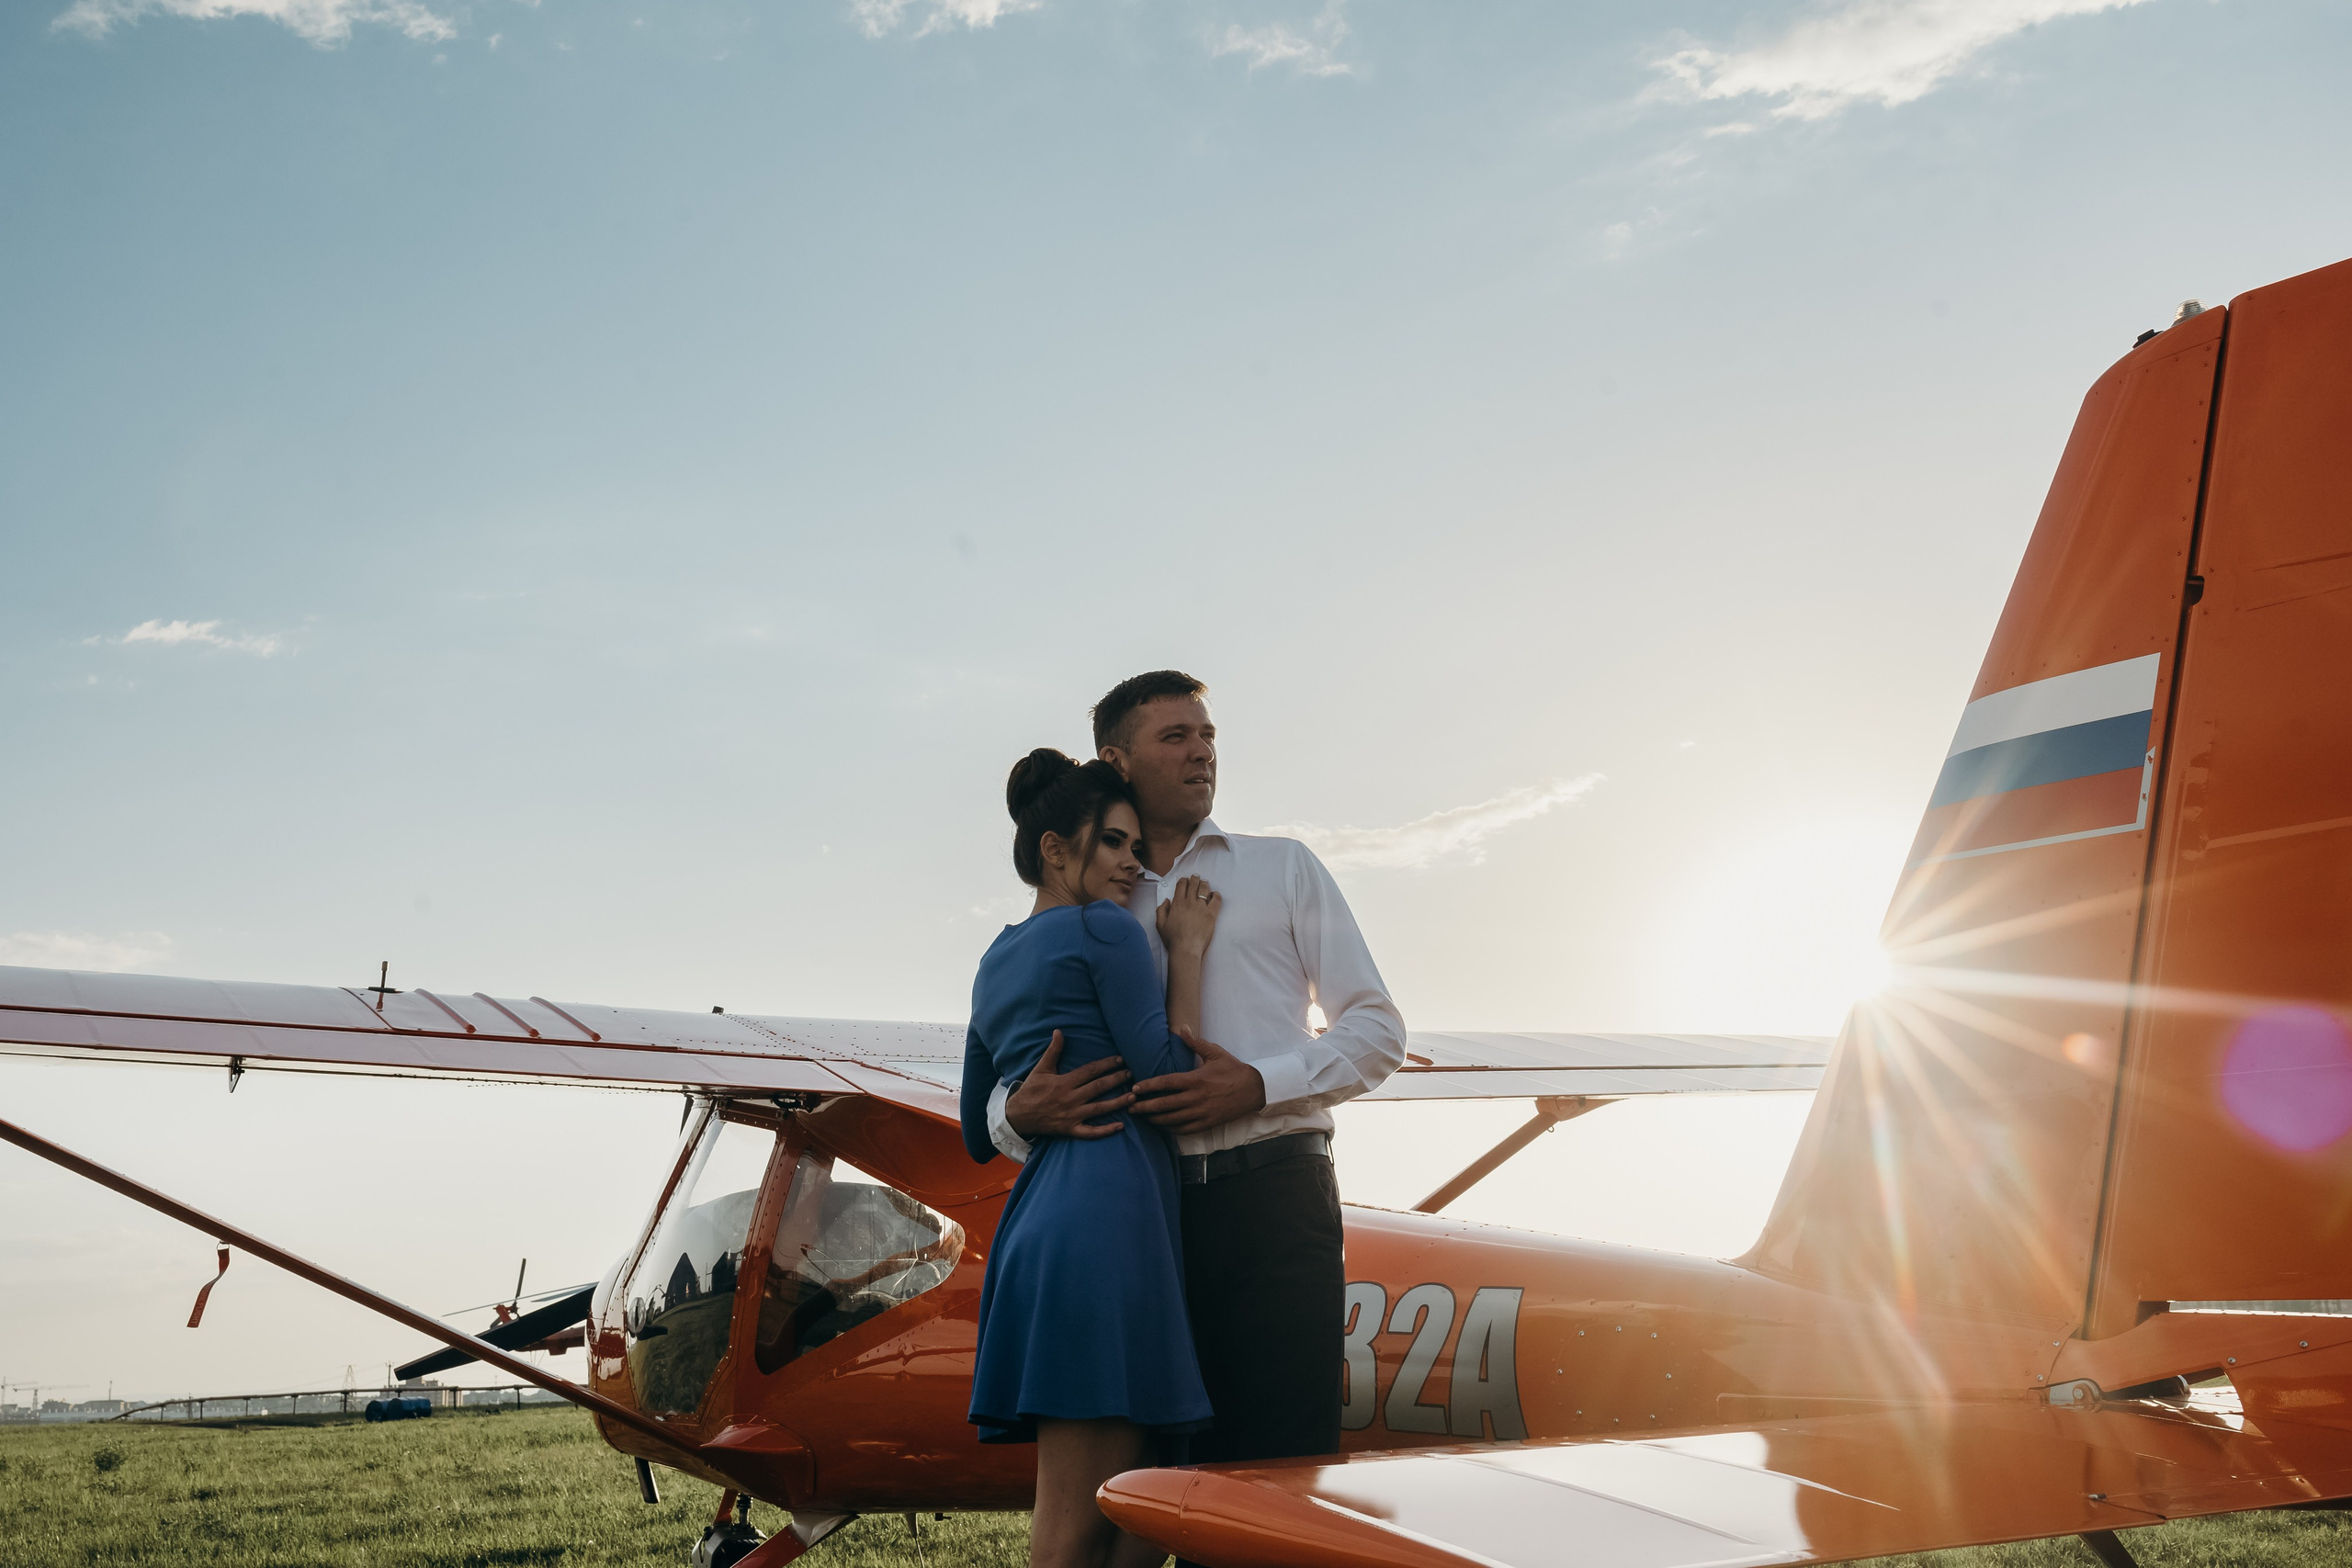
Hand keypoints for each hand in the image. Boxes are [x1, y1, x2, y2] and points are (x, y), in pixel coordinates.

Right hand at [1005, 1030, 1134, 1140]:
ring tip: (1134, 1096)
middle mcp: (1070, 1099)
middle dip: (1116, 1080)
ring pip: (1099, 1109)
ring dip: (1118, 1102)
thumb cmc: (1031, 1091)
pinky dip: (1106, 1131)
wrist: (1018, 1116)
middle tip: (1131, 1074)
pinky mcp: (1071, 1130)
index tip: (1121, 1059)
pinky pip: (1091, 1132)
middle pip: (1098, 1088)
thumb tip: (1059, 1031)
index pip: (1090, 1071)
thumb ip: (1053, 1051)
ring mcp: (1072, 1115)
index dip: (1107, 1064)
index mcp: (1064, 1082)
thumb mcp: (1041, 1069)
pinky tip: (1121, 1126)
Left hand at [1133, 1030, 1264, 1136]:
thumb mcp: (1215, 1053)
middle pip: (1164, 1105)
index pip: (1166, 1083)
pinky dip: (1171, 1129)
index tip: (1135, 1088)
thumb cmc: (1233, 1070)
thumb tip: (1181, 1027)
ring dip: (1154, 1119)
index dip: (1148, 1086)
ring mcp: (1201, 1113)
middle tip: (1130, 1106)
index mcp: (1195, 1080)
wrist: (1254, 1090)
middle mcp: (1195, 1098)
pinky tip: (1162, 1126)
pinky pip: (1184, 1129)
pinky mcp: (1207, 1123)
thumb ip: (1195, 1042)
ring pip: (1172, 1119)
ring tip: (1142, 1117)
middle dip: (1144, 1106)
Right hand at [1155, 875, 1221, 956]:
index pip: (1181, 885)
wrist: (1186, 948)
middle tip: (1196, 877)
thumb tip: (1166, 901)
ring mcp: (1201, 907)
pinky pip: (1216, 900)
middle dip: (1195, 879)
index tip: (1185, 880)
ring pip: (1204, 889)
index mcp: (1177, 903)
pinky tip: (1214, 895)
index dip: (1183, 880)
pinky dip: (1216, 895)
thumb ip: (1161, 910)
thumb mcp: (1160, 924)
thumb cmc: (1173, 939)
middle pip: (1193, 884)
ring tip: (1205, 883)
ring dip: (1204, 884)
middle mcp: (1189, 902)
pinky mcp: (1211, 914)